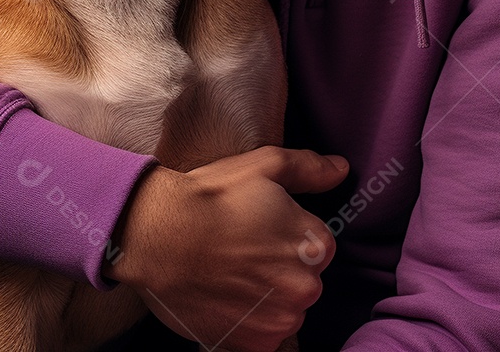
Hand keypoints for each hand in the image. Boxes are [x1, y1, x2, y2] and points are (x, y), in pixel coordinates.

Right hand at [103, 146, 346, 351]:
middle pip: (302, 279)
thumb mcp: (262, 166)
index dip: (287, 234)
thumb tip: (341, 169)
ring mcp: (280, 321)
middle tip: (242, 249)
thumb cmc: (210, 197)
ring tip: (230, 273)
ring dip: (266, 296)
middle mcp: (306, 288)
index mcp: (315, 244)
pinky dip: (250, 321)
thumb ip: (308, 168)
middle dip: (279, 266)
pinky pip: (264, 335)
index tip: (260, 228)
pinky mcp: (253, 345)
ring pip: (284, 308)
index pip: (316, 245)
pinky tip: (226, 297)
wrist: (158, 236)